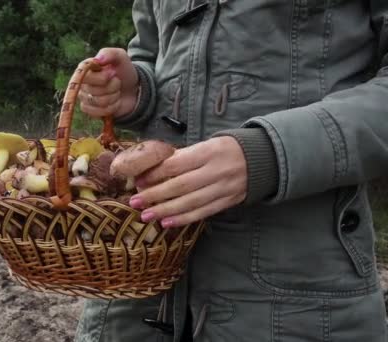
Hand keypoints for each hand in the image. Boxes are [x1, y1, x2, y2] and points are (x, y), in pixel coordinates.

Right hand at [77, 48, 139, 118]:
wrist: (134, 89)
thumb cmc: (124, 71)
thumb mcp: (121, 57)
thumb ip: (110, 54)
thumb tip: (98, 59)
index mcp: (85, 69)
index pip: (87, 77)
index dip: (103, 78)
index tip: (113, 73)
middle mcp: (82, 83)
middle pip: (95, 91)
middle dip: (113, 87)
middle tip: (117, 83)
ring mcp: (84, 98)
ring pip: (99, 102)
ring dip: (114, 97)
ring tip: (117, 92)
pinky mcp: (89, 110)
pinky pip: (98, 112)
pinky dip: (111, 108)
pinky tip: (114, 102)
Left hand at [129, 137, 247, 227]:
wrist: (261, 159)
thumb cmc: (225, 149)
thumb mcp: (206, 145)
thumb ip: (183, 156)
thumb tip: (153, 169)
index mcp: (208, 152)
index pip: (178, 165)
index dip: (156, 174)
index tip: (139, 181)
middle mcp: (215, 171)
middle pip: (181, 186)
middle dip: (156, 195)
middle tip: (135, 202)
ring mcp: (222, 189)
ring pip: (190, 203)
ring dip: (166, 211)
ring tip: (146, 216)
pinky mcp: (227, 202)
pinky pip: (202, 212)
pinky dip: (184, 219)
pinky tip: (167, 223)